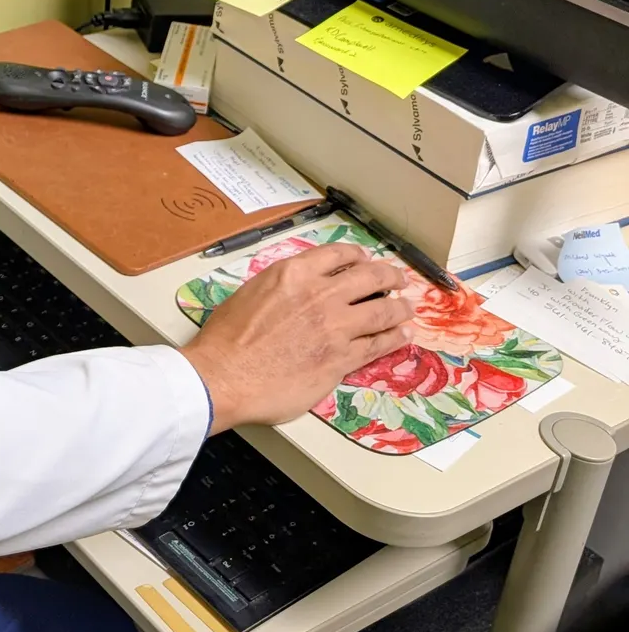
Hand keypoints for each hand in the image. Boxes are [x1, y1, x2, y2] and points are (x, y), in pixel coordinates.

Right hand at [180, 244, 413, 430]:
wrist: (223, 376)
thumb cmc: (226, 339)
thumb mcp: (251, 293)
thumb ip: (282, 287)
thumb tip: (299, 293)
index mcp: (294, 274)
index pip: (339, 255)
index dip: (358, 256)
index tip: (365, 261)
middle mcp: (320, 294)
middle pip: (370, 277)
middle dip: (389, 276)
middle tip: (398, 280)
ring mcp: (335, 327)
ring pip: (382, 310)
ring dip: (399, 307)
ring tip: (407, 308)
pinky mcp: (341, 358)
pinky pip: (378, 344)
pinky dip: (395, 337)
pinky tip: (403, 335)